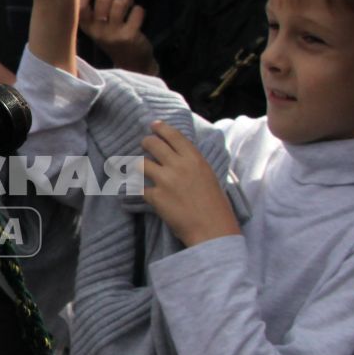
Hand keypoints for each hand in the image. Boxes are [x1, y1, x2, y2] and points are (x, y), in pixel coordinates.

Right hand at [78, 0, 154, 71]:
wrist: (131, 62)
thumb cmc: (112, 36)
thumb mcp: (96, 24)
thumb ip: (89, 5)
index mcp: (85, 26)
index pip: (79, 5)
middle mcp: (97, 31)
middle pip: (102, 0)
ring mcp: (113, 35)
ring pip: (119, 4)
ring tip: (128, 1)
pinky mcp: (129, 37)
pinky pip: (136, 12)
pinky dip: (139, 10)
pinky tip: (137, 14)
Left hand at [138, 122, 239, 245]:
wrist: (212, 229)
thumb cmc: (215, 206)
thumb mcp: (209, 176)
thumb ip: (193, 164)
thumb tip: (179, 156)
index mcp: (195, 159)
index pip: (174, 136)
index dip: (161, 128)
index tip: (153, 125)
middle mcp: (179, 165)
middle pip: (153, 144)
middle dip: (146, 142)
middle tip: (144, 144)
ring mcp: (165, 180)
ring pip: (141, 164)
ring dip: (138, 165)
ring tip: (138, 168)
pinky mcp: (156, 197)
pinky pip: (140, 188)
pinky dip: (140, 190)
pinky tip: (141, 191)